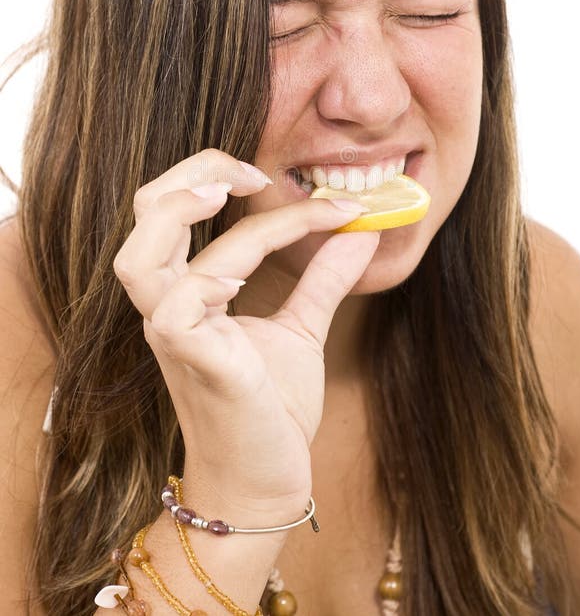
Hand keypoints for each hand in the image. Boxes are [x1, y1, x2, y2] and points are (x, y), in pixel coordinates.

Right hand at [113, 148, 379, 515]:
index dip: (240, 183)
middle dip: (194, 174)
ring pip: (141, 255)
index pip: (190, 211)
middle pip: (145, 215)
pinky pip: (181, 303)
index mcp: (188, 290)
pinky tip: (247, 269)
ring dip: (181, 211)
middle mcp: (168, 305)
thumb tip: (361, 228)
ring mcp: (171, 332)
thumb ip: (322, 277)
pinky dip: (213, 271)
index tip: (319, 192)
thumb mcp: (302, 329)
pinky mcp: (189, 358)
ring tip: (232, 189)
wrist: (265, 482)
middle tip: (252, 172)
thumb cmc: (273, 407)